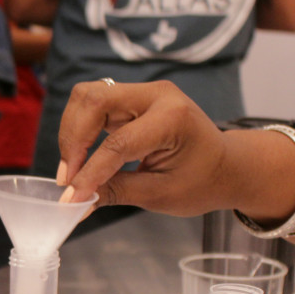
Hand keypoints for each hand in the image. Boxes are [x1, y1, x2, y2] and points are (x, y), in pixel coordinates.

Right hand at [57, 79, 233, 215]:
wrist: (226, 166)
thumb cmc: (203, 182)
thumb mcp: (161, 195)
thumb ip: (116, 192)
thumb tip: (76, 201)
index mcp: (173, 118)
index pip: (117, 143)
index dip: (90, 172)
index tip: (71, 198)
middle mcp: (156, 95)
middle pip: (94, 100)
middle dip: (73, 140)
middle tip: (68, 178)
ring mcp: (142, 92)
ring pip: (87, 96)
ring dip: (72, 131)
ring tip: (72, 167)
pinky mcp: (131, 98)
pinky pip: (93, 103)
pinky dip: (79, 128)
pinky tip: (81, 156)